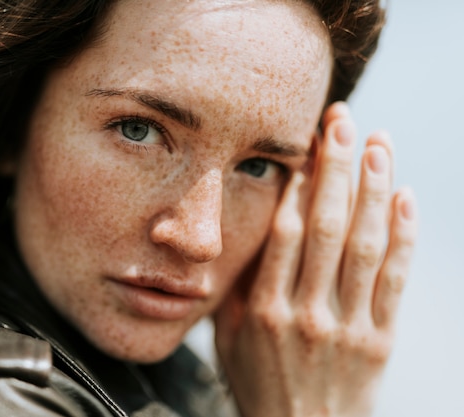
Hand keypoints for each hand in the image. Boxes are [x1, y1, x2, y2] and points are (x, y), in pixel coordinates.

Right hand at [214, 102, 416, 416]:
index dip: (300, 183)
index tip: (307, 144)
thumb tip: (250, 230)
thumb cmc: (259, 382)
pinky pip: (396, 281)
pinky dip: (404, 236)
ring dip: (374, 191)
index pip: (287, 232)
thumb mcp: (230, 337)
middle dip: (337, 169)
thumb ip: (241, 284)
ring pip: (366, 247)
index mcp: (266, 310)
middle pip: (328, 228)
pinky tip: (404, 197)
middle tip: (343, 123)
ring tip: (378, 144)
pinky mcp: (380, 340)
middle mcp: (307, 313)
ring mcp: (349, 326)